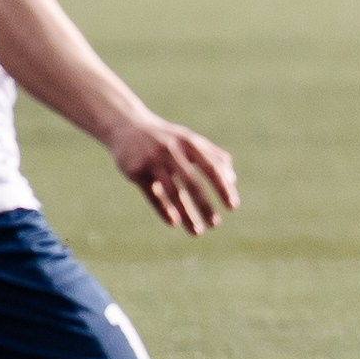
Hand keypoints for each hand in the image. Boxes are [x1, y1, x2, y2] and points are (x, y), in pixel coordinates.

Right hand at [106, 114, 237, 235]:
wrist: (126, 126)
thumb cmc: (167, 138)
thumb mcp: (191, 141)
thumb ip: (215, 157)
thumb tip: (232, 181)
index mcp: (190, 143)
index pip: (212, 168)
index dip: (223, 188)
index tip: (232, 207)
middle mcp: (172, 151)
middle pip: (192, 183)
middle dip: (205, 205)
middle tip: (215, 224)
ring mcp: (152, 160)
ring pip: (172, 192)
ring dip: (186, 214)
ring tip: (197, 232)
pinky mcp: (135, 171)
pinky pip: (152, 195)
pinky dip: (163, 210)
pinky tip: (174, 223)